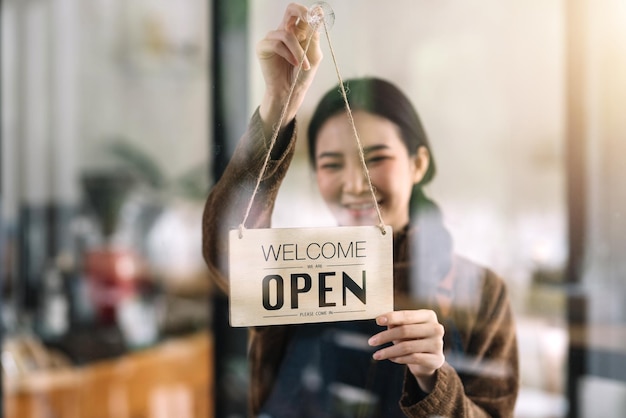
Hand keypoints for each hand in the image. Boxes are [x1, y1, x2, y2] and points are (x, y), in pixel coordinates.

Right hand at [256, 3, 322, 132]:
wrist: (290, 91)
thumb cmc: (302, 74)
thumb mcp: (313, 53)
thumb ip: (314, 34)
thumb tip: (317, 11)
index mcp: (298, 31)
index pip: (303, 13)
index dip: (310, 11)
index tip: (318, 15)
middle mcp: (285, 31)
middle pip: (291, 9)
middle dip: (301, 11)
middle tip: (310, 19)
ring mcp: (273, 38)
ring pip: (287, 34)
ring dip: (298, 50)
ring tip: (304, 65)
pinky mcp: (264, 46)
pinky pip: (277, 44)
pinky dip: (289, 55)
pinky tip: (294, 64)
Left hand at [368, 310, 444, 392]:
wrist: (428, 360)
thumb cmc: (413, 339)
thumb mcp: (404, 329)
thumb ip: (396, 324)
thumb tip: (382, 320)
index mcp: (429, 315)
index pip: (407, 315)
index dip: (392, 317)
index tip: (377, 320)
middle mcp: (436, 328)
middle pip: (405, 330)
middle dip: (385, 336)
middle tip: (371, 341)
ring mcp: (438, 344)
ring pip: (407, 346)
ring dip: (388, 351)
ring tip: (376, 355)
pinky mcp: (436, 359)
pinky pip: (413, 358)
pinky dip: (399, 358)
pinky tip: (390, 359)